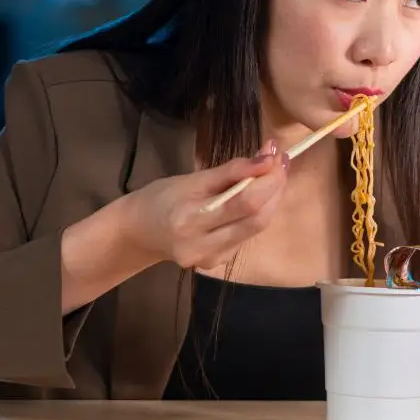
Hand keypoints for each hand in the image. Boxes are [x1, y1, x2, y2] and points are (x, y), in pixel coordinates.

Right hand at [122, 139, 288, 270]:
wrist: (138, 232)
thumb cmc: (161, 198)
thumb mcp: (191, 179)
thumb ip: (230, 171)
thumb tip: (267, 158)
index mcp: (190, 220)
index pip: (243, 203)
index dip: (268, 180)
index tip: (277, 155)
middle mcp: (201, 246)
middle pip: (256, 220)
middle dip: (275, 190)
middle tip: (281, 163)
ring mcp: (210, 260)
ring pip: (255, 229)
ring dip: (270, 201)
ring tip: (271, 176)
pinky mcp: (216, 265)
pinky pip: (245, 237)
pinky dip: (255, 215)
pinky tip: (253, 200)